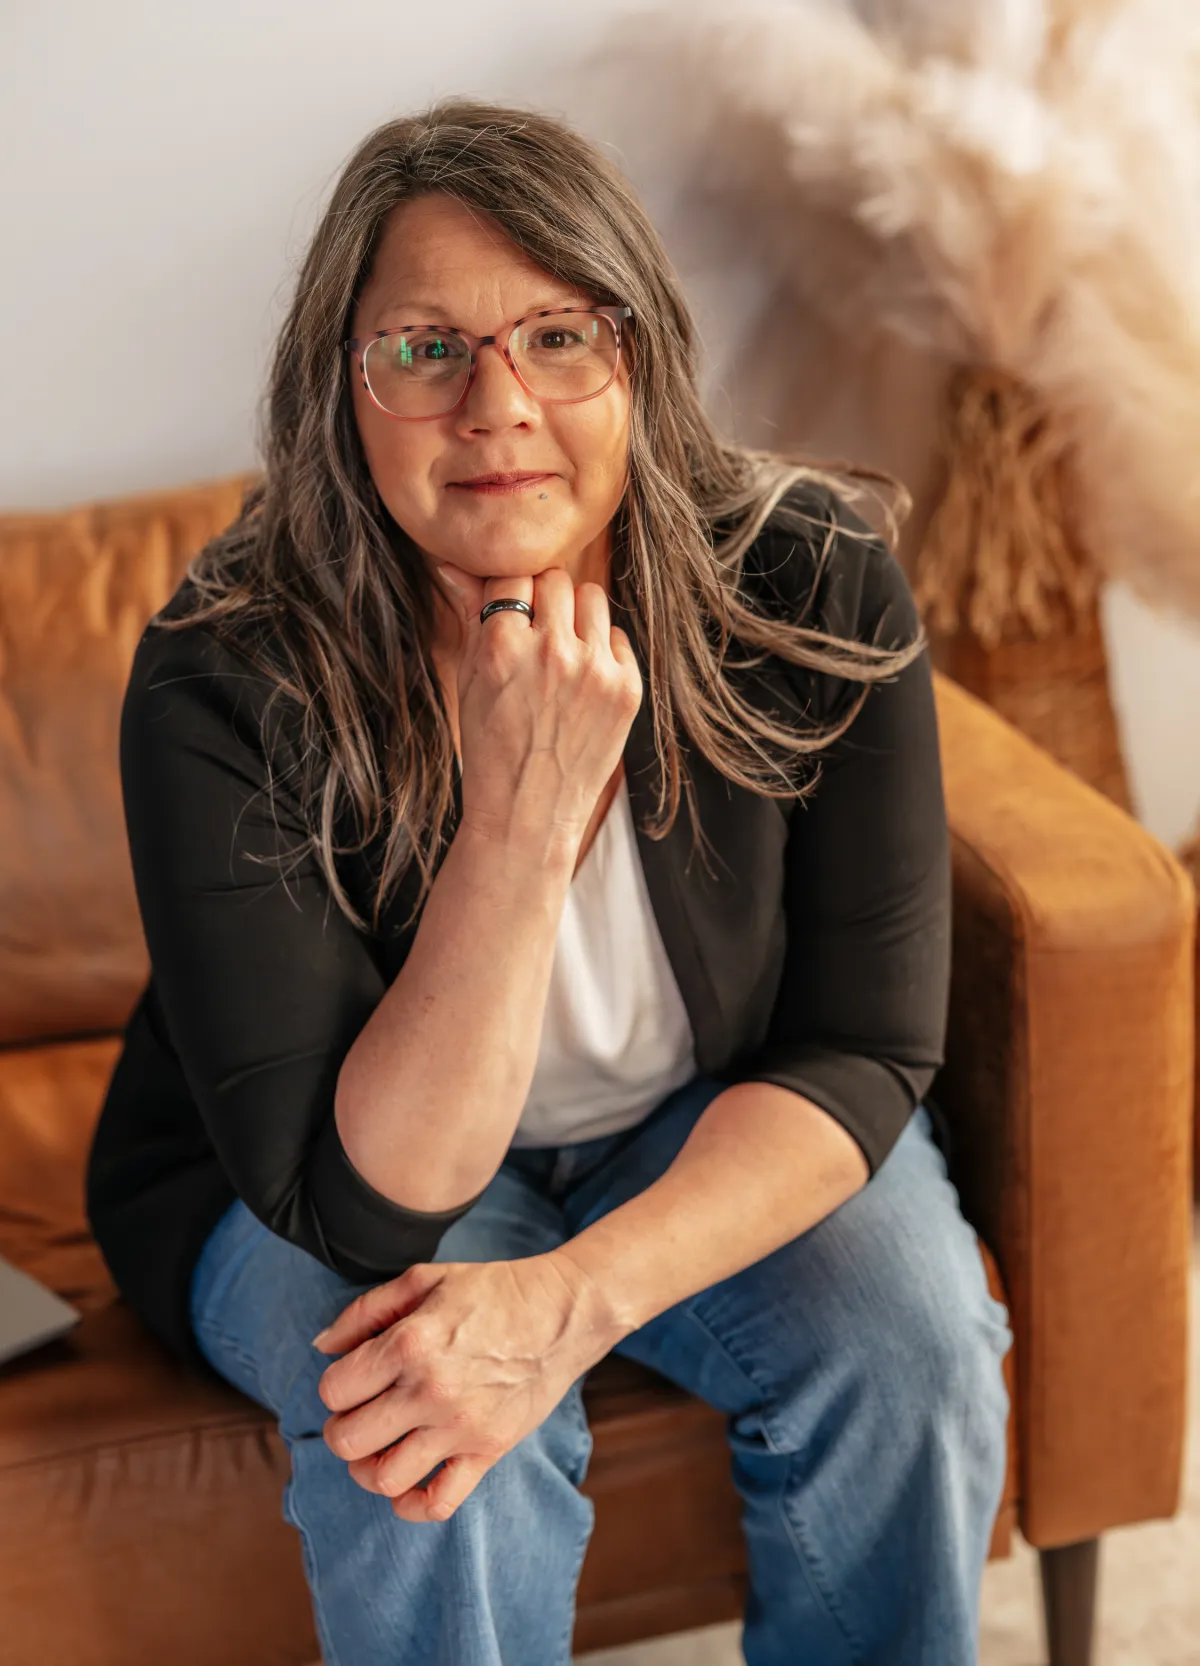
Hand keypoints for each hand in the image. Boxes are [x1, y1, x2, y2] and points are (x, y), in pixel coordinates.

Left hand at [311, 1251, 620, 1522]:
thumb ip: (366, 1311)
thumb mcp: (425, 1279)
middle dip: (341, 1428)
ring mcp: (461, 1427)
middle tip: (358, 1412)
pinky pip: (438, 1503)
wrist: (561, 1312)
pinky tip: (405, 1485)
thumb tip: (321, 1346)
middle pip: (349, 1439)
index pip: (335, 1389)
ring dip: (367, 1468)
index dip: (335, 1384)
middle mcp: (430, 1390)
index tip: (353, 1377)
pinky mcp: (487, 1451)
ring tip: (377, 1446)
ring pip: (384, 1478)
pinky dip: (411, 1505)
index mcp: (410, 1342)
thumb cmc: (492, 1291)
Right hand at [434, 562, 641, 854]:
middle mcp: (551, 650)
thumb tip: (453, 563)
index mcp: (502, 643)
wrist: (528, 813)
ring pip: (592, 597)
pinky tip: (583, 682)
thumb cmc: (490, 746)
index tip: (510, 613)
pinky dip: (602, 651)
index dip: (510, 593)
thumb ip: (469, 615)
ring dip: (576, 615)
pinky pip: (618, 638)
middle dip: (544, 599)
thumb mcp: (469, 679)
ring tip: (562, 650)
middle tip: (536, 632)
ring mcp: (594, 669)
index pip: (513, 576)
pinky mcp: (627, 688)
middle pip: (556, 578)